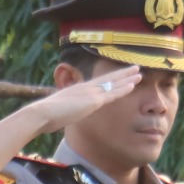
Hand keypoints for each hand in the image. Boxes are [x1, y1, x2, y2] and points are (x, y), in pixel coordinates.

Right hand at [23, 64, 142, 130]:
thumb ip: (65, 110)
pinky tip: (132, 85)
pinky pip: (112, 93)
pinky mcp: (93, 100)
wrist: (43, 113)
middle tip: (135, 68)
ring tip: (139, 73)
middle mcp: (85, 87)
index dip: (110, 78)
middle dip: (122, 73)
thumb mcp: (59, 110)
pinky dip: (123, 89)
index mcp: (78, 89)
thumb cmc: (47, 115)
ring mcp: (90, 93)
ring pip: (113, 83)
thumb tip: (63, 115)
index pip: (98, 82)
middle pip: (108, 78)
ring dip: (127, 79)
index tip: (119, 75)